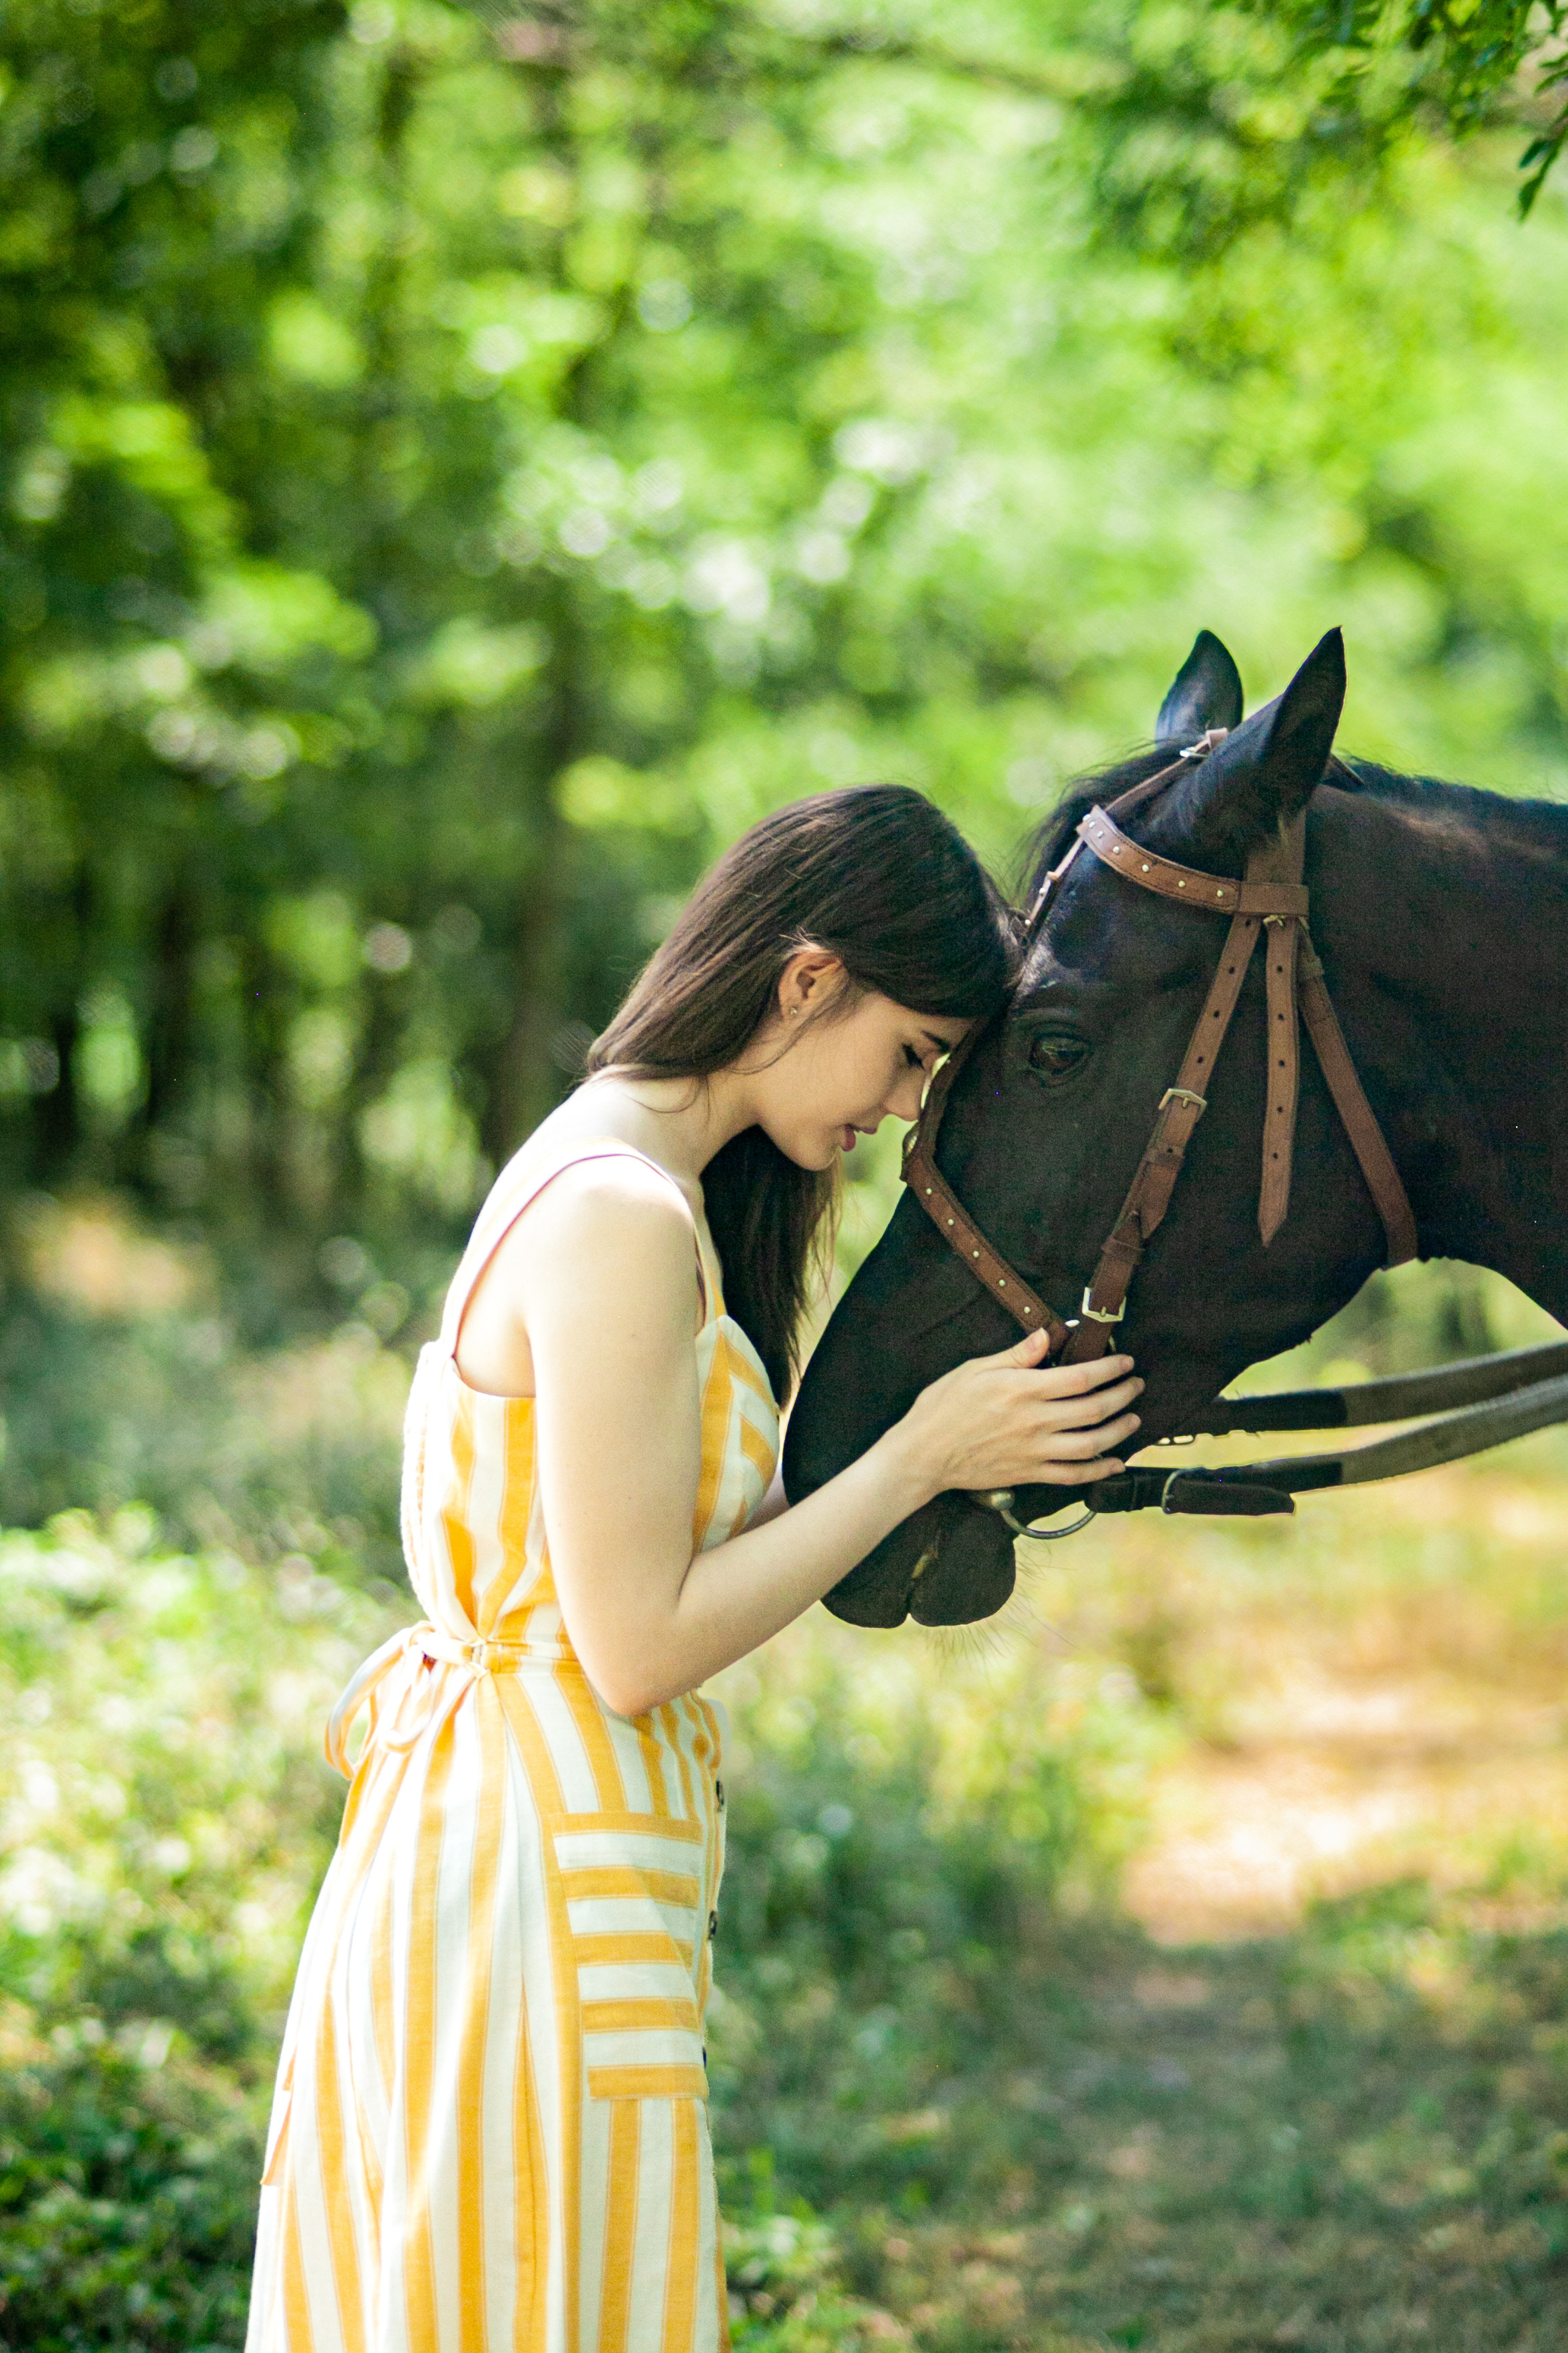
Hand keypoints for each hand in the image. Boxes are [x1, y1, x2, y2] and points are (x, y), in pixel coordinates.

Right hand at [896, 1327, 1142, 1503]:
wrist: (922, 1454)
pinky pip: (1073, 1475)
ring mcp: (1035, 1451)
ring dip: (1119, 1431)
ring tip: (1133, 1419)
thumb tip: (1047, 1335)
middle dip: (1123, 1395)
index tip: (1125, 1361)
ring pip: (1091, 1444)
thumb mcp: (976, 1369)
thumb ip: (1016, 1354)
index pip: (1080, 1377)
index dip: (1110, 1369)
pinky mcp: (1030, 1473)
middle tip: (1135, 1385)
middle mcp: (1035, 1421)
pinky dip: (1099, 1470)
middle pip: (1094, 1409)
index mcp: (1022, 1389)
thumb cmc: (943, 1406)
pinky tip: (1115, 1463)